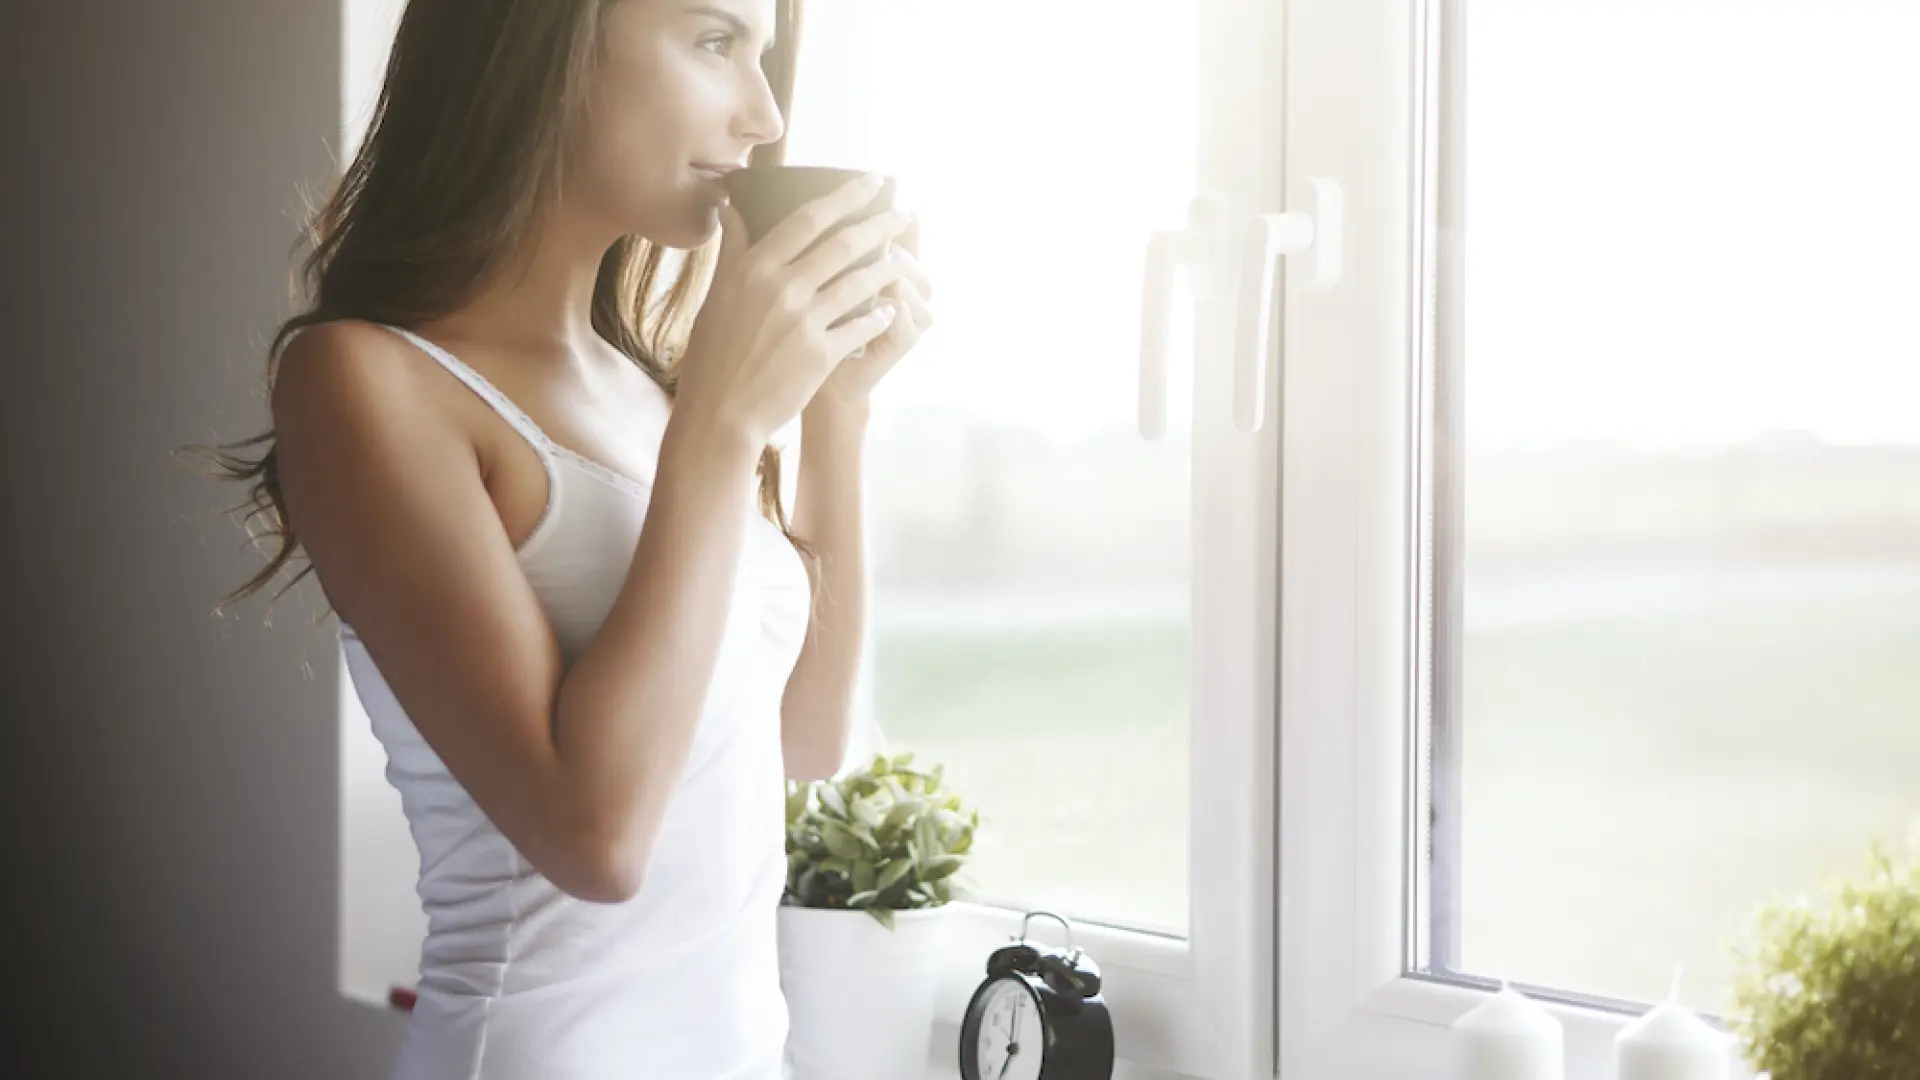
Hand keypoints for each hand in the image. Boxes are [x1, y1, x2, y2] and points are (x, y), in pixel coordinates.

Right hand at [673, 174, 917, 445]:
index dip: (845, 196)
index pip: (808, 219)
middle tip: (904, 215)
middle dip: (880, 225)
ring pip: (860, 284)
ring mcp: (803, 322)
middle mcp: (781, 288)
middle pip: (843, 245)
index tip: (872, 182)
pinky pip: (862, 326)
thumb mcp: (717, 294)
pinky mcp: (820, 354)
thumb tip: (732, 206)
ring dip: (888, 268)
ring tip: (904, 260)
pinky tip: (890, 309)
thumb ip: (733, 249)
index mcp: (754, 268)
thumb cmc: (714, 353)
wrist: (721, 412)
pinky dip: (880, 316)